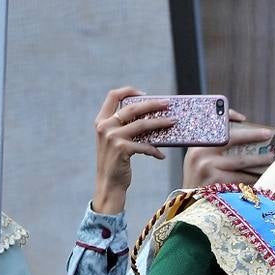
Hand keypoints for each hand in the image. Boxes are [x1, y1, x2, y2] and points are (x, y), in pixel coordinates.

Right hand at [92, 87, 173, 213]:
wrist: (108, 184)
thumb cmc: (116, 162)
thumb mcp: (114, 141)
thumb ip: (124, 127)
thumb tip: (151, 116)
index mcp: (101, 120)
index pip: (112, 96)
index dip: (129, 91)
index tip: (145, 94)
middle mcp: (104, 126)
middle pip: (133, 107)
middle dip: (153, 104)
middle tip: (168, 104)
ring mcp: (112, 137)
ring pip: (143, 124)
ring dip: (161, 123)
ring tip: (174, 122)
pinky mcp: (121, 149)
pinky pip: (145, 146)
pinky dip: (155, 151)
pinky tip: (161, 156)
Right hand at [183, 110, 274, 187]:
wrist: (189, 202)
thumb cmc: (200, 178)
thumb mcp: (199, 158)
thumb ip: (214, 146)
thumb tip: (243, 130)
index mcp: (197, 144)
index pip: (213, 124)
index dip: (229, 116)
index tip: (244, 119)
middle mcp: (200, 153)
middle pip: (232, 138)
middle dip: (253, 135)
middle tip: (269, 134)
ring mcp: (208, 167)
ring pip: (242, 160)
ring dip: (260, 159)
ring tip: (271, 157)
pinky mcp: (217, 182)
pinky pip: (242, 178)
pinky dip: (254, 177)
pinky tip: (263, 176)